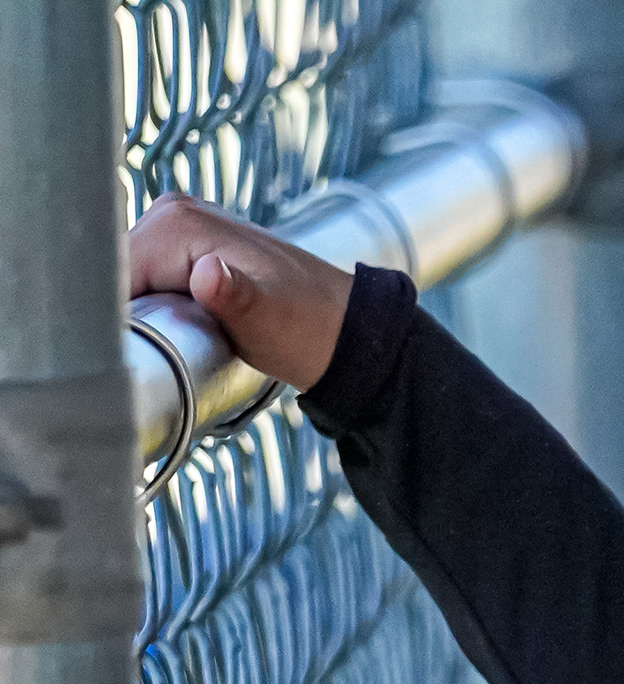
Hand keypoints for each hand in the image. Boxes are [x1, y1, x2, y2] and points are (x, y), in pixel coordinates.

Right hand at [124, 196, 354, 393]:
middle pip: (114, 274)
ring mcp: (177, 230)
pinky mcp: (185, 251)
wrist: (339, 332)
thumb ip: (235, 296)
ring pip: (128, 280)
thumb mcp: (268, 318)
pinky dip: (150, 308)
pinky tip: (171, 331)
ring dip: (138, 316)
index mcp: (177, 225)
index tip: (137, 352)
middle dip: (126, 315)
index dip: (115, 317)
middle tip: (158, 354)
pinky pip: (146, 281)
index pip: (110, 271)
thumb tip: (208, 274)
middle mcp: (171, 215)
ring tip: (170, 345)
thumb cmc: (307, 329)